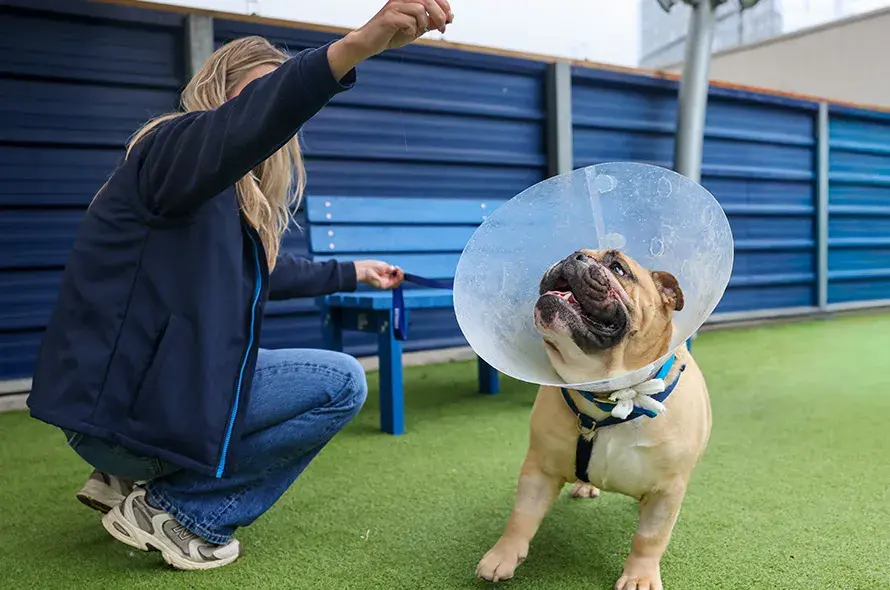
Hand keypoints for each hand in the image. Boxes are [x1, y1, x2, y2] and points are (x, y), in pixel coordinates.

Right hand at [327, 1, 453, 77]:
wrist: (369, 43)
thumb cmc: (392, 34)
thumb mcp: (415, 29)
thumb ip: (429, 22)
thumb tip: (448, 18)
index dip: (444, 4)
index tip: (450, 18)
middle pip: (428, 0)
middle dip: (440, 15)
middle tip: (443, 28)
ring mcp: (394, 6)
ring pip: (420, 10)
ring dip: (424, 24)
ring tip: (418, 32)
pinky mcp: (389, 16)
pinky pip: (409, 22)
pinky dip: (412, 31)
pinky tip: (405, 34)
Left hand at [355, 260, 404, 289]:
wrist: (365, 269)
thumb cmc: (372, 266)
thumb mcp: (385, 265)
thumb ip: (391, 269)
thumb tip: (396, 270)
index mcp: (385, 274)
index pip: (395, 275)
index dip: (398, 272)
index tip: (397, 267)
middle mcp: (386, 280)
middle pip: (397, 280)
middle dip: (400, 274)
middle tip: (399, 269)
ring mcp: (385, 283)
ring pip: (397, 283)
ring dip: (400, 276)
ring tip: (399, 270)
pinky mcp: (384, 286)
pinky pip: (394, 284)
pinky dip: (398, 279)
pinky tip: (398, 273)